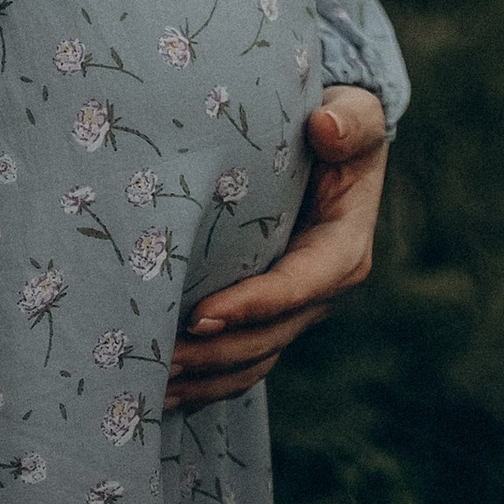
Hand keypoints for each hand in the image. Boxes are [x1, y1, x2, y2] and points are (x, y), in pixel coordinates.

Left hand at [163, 87, 388, 410]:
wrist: (334, 143)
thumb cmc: (340, 124)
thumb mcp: (354, 115)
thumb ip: (349, 122)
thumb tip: (326, 127)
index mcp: (344, 250)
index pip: (297, 287)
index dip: (250, 306)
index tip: (199, 314)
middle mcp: (322, 291)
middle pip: (267, 337)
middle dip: (213, 353)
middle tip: (157, 356)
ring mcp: (297, 310)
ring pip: (252, 360)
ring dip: (204, 378)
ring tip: (149, 383)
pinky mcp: (273, 316)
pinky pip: (242, 361)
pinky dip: (206, 380)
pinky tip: (162, 388)